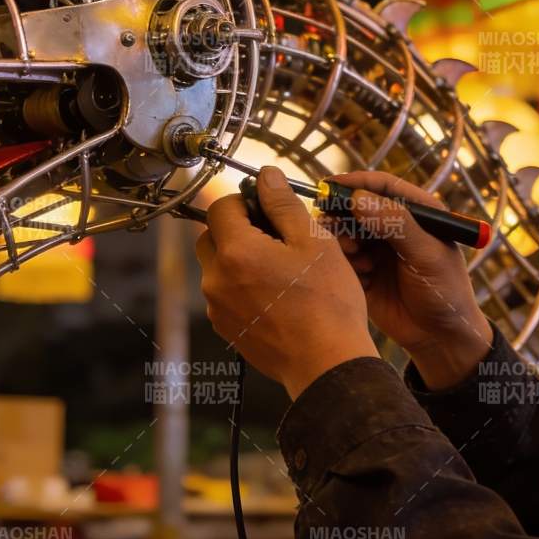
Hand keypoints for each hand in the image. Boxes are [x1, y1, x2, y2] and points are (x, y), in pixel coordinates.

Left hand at [196, 166, 379, 399]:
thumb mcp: (313, 241)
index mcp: (236, 252)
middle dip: (237, 229)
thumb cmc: (326, 303)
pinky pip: (225, 294)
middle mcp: (216, 280)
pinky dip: (241, 285)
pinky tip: (276, 294)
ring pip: (217, 267)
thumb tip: (266, 175)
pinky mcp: (226, 328)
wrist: (327, 363)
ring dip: (239, 258)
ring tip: (280, 268)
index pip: (220, 207)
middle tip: (274, 237)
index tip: (268, 209)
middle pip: (211, 236)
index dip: (245, 201)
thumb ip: (283, 204)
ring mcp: (218, 307)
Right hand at [323, 170, 491, 389]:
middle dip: (344, 216)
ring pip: (346, 232)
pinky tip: (362, 276)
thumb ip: (396, 224)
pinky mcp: (363, 272)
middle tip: (336, 229)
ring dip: (344, 241)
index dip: (357, 183)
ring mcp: (377, 250)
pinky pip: (343, 258)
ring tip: (356, 257)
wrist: (440, 339)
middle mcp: (394, 227)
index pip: (383, 186)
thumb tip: (358, 198)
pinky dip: (345, 263)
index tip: (332, 186)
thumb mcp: (426, 254)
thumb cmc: (445, 292)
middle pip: (358, 207)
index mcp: (417, 213)